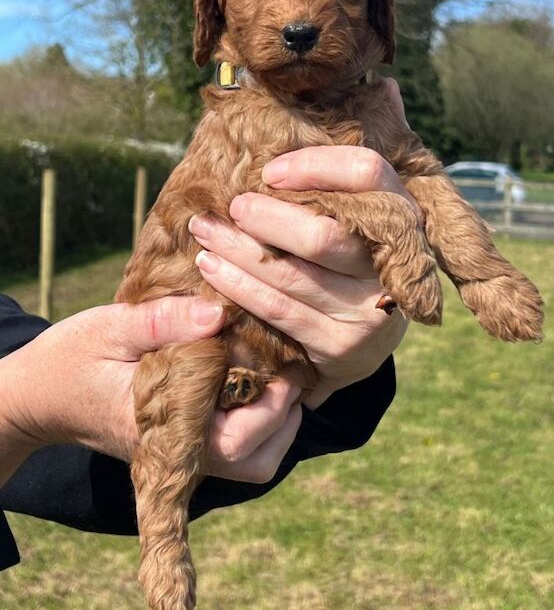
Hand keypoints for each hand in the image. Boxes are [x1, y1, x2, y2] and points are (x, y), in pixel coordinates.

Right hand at [0, 298, 301, 485]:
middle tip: (291, 373)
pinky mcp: (180, 441)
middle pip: (253, 463)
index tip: (283, 368)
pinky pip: (233, 447)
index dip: (271, 409)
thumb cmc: (71, 357)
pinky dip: (257, 422)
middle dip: (284, 420)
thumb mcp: (111, 328)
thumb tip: (218, 313)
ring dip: (275, 426)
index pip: (234, 442)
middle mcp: (175, 449)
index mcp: (160, 427)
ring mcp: (178, 449)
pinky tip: (256, 379)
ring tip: (280, 377)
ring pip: (249, 462)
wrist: (39, 393)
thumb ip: (163, 321)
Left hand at [190, 79, 416, 408]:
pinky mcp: (343, 349)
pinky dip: (240, 288)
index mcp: (401, 215)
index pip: (367, 174)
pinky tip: (212, 268)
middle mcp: (392, 263)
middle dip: (266, 218)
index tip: (272, 169)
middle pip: (325, 234)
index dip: (316, 165)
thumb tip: (382, 86)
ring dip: (237, 252)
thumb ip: (363, 154)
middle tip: (231, 205)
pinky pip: (279, 312)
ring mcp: (370, 311)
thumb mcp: (367, 209)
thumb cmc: (354, 254)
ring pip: (291, 275)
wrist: (367, 336)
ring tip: (203, 230)